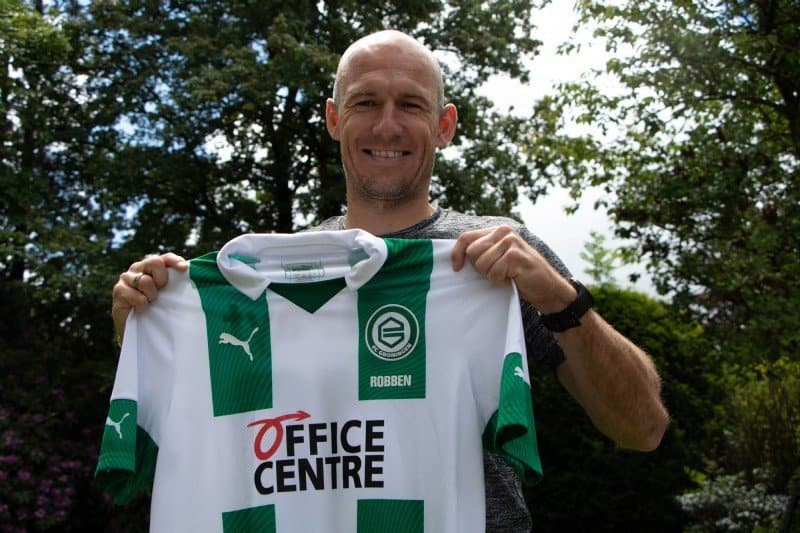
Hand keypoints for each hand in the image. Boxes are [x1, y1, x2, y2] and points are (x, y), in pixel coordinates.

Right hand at [112, 253, 187, 342]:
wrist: (140, 331)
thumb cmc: (158, 311)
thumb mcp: (170, 295)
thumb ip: (176, 282)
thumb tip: (188, 272)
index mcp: (153, 266)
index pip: (165, 258)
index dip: (175, 261)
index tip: (184, 269)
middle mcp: (139, 268)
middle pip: (154, 262)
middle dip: (162, 278)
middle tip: (161, 291)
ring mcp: (127, 278)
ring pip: (145, 280)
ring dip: (152, 295)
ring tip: (150, 303)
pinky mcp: (119, 290)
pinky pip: (136, 295)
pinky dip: (142, 304)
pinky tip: (141, 310)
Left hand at [451, 226, 574, 312]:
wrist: (547, 286)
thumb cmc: (519, 274)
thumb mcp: (499, 257)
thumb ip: (483, 250)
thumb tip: (456, 256)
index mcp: (497, 231)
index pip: (466, 237)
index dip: (457, 254)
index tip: (457, 269)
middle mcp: (503, 232)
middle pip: (472, 252)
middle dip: (480, 268)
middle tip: (497, 272)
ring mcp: (510, 242)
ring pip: (481, 264)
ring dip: (492, 276)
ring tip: (507, 275)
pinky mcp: (514, 255)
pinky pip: (493, 273)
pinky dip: (500, 281)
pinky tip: (513, 278)